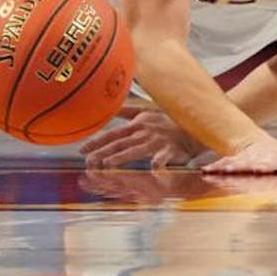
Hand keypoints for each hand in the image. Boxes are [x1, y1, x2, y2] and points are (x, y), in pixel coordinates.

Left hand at [80, 109, 205, 168]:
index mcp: (137, 125)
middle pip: (120, 144)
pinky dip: (160, 162)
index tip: (82, 151)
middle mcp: (144, 133)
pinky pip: (166, 157)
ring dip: (122, 157)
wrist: (194, 126)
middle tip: (88, 162)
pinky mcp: (172, 150)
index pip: (112, 134)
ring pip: (136, 150)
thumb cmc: (167, 121)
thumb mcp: (145, 112)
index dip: (97, 142)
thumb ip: (126, 112)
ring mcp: (158, 142)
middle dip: (102, 153)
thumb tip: (108, 106)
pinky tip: (154, 168)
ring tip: (107, 165)